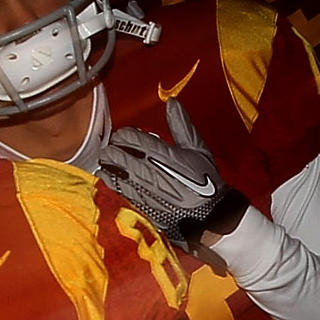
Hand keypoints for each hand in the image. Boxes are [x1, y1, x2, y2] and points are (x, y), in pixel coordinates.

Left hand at [96, 99, 248, 249]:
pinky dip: (110, 182)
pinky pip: (115, 189)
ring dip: (108, 165)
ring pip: (112, 171)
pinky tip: (111, 178)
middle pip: (115, 153)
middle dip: (112, 149)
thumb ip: (181, 125)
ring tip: (111, 163)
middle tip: (114, 149)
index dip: (124, 134)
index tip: (126, 136)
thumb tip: (172, 103)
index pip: (129, 137)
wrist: (210, 216)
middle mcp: (149, 170)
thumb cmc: (205, 182)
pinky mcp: (139, 204)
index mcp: (162, 154)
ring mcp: (142, 189)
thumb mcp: (197, 149)